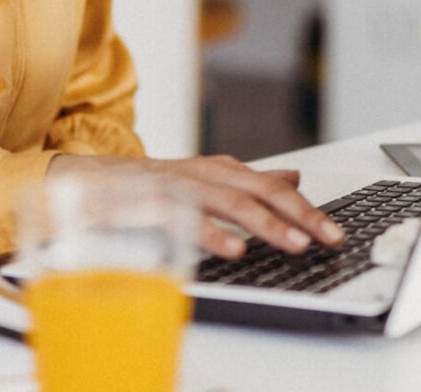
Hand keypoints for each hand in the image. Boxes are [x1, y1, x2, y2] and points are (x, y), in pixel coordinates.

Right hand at [46, 153, 343, 258]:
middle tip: (328, 236)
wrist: (85, 183)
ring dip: (264, 223)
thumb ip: (248, 183)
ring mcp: (177, 186)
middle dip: (297, 213)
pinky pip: (185, 218)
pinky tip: (233, 249)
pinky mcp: (150, 203)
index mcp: (217, 170)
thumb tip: (294, 178)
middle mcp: (201, 173)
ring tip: (293, 243)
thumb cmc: (147, 186)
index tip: (335, 230)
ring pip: (228, 201)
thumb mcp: (204, 182)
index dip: (305, 207)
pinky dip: (210, 233)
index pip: (270, 187)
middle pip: (258, 190)